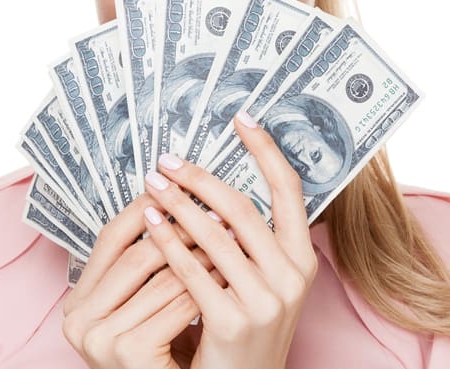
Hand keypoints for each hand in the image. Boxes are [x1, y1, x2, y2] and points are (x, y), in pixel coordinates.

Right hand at [61, 193, 225, 368]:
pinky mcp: (128, 352)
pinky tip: (231, 273)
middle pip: (137, 254)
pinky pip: (179, 306)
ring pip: (164, 278)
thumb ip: (147, 266)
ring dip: (203, 253)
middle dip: (182, 227)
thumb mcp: (144, 305)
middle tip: (218, 206)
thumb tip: (178, 201)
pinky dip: (208, 286)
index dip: (145, 207)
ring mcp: (100, 338)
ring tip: (233, 233)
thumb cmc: (162, 354)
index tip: (181, 184)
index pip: (109, 238)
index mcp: (78, 300)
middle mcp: (79, 319)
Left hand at [141, 110, 317, 368]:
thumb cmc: (243, 331)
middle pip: (241, 208)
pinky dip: (167, 241)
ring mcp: (266, 300)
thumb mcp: (261, 283)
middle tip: (168, 160)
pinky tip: (148, 224)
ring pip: (214, 234)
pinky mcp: (234, 321)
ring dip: (177, 203)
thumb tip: (217, 189)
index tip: (242, 119)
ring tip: (151, 185)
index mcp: (301, 259)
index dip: (267, 150)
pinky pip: (192, 269)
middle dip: (199, 178)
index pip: (289, 190)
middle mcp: (292, 276)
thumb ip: (252, 241)